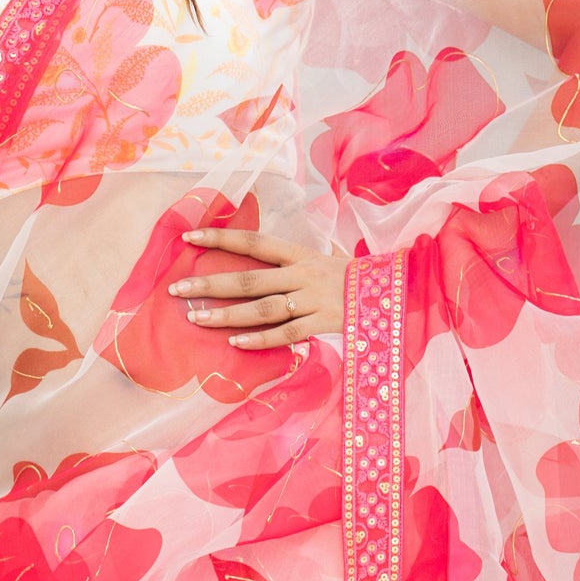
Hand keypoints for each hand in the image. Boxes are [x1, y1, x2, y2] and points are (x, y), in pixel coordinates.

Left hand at [169, 229, 347, 346]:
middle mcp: (303, 273)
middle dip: (210, 284)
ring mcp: (313, 299)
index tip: (189, 237)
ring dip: (226, 314)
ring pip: (262, 308)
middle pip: (249, 278)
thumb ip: (294, 260)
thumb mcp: (326, 258)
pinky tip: (235, 343)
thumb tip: (262, 254)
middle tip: (177, 290)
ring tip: (196, 318)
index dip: (221, 237)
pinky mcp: (325, 323)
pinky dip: (260, 339)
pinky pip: (287, 334)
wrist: (403, 290)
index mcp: (301, 253)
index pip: (254, 242)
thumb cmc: (357, 277)